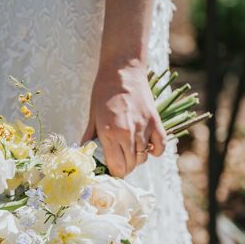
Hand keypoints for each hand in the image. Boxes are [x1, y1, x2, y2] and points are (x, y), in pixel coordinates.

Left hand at [81, 61, 166, 176]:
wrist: (123, 70)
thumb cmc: (104, 91)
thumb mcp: (92, 115)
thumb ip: (90, 137)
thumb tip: (84, 153)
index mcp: (110, 134)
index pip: (116, 167)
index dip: (113, 173)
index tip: (110, 171)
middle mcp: (128, 134)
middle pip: (130, 166)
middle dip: (123, 168)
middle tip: (118, 163)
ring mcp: (143, 128)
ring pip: (143, 158)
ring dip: (136, 160)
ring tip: (129, 153)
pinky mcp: (155, 122)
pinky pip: (160, 146)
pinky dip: (155, 151)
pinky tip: (147, 148)